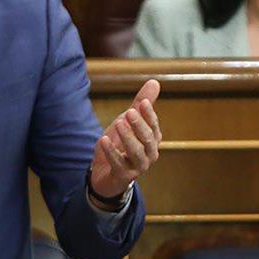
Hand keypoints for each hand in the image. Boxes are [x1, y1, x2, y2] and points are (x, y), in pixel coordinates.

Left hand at [89, 79, 161, 199]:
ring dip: (127, 137)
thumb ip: (140, 105)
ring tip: (119, 123)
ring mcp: (137, 167)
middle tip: (129, 112)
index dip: (149, 114)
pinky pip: (118, 163)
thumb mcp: (128, 122)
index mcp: (152, 140)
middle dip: (139, 125)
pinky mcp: (123, 176)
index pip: (154, 126)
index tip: (142, 102)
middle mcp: (149, 154)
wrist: (105, 172)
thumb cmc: (120, 144)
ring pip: (136, 152)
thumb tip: (155, 82)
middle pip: (148, 139)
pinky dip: (111, 152)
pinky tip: (103, 140)